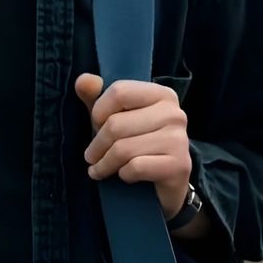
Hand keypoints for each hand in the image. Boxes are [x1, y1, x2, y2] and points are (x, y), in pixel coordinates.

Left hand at [75, 73, 190, 219]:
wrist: (167, 181)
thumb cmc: (136, 142)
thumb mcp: (114, 115)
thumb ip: (95, 96)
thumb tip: (83, 80)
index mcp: (161, 94)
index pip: (119, 92)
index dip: (99, 110)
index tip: (95, 125)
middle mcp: (174, 113)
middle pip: (116, 123)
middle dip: (97, 144)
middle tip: (91, 155)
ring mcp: (179, 140)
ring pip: (124, 149)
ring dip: (105, 163)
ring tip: (98, 169)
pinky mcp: (179, 166)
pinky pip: (136, 167)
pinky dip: (123, 174)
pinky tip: (123, 175)